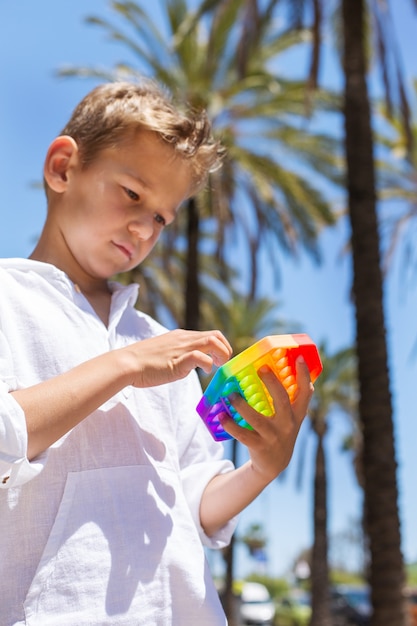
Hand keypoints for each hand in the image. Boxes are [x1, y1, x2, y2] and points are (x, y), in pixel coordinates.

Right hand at [124, 329, 232, 387]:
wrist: (127, 363)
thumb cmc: (143, 362)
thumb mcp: (166, 353)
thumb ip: (180, 355)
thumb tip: (190, 364)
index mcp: (181, 336)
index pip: (210, 334)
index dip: (221, 346)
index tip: (220, 359)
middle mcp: (184, 339)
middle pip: (216, 335)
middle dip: (225, 349)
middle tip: (223, 363)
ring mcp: (181, 348)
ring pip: (212, 341)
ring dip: (221, 354)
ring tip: (218, 366)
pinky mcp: (178, 360)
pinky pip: (200, 357)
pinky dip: (208, 364)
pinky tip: (205, 372)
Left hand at [220, 356, 313, 483]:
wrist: (274, 464)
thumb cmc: (280, 431)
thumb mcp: (291, 417)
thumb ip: (290, 399)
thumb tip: (283, 371)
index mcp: (297, 413)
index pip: (306, 392)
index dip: (304, 374)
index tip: (297, 357)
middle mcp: (288, 424)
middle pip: (282, 399)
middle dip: (272, 382)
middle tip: (261, 368)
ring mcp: (273, 436)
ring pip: (256, 418)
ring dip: (241, 405)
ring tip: (230, 394)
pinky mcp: (259, 446)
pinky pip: (243, 434)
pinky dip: (230, 425)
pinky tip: (221, 416)